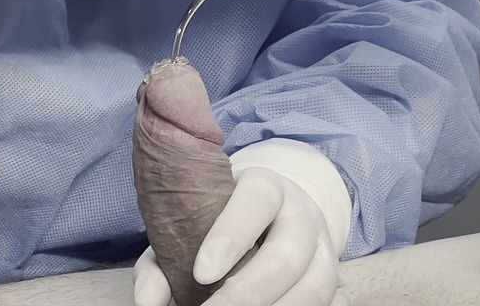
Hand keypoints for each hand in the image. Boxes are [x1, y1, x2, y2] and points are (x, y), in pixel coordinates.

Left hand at [134, 166, 346, 305]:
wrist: (279, 211)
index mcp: (266, 186)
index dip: (231, 236)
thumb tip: (148, 302)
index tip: (201, 273)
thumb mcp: (191, 225)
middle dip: (249, 292)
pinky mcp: (331, 277)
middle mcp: (301, 213)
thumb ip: (163, 260)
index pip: (256, 200)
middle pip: (287, 254)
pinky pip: (322, 302)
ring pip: (313, 285)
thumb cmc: (220, 219)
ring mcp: (322, 247)